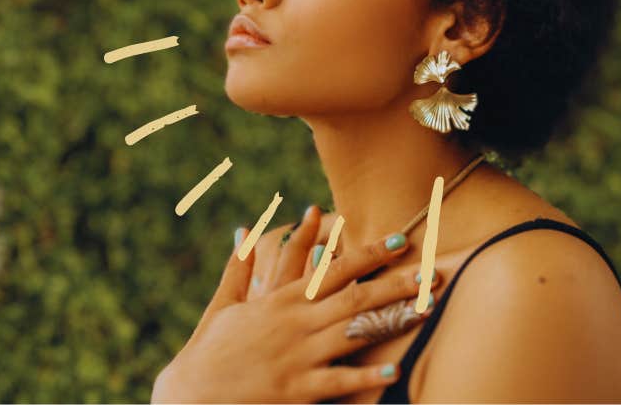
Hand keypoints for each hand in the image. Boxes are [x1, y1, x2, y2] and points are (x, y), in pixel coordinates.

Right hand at [151, 223, 437, 402]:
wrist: (190, 396)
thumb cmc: (208, 351)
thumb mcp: (224, 306)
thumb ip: (238, 268)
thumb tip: (245, 232)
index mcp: (279, 301)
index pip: (333, 271)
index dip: (368, 254)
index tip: (398, 239)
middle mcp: (293, 324)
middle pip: (354, 299)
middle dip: (395, 283)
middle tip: (431, 272)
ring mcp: (296, 357)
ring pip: (353, 334)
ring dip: (391, 321)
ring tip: (425, 310)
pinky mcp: (297, 389)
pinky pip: (339, 380)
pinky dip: (365, 374)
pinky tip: (392, 368)